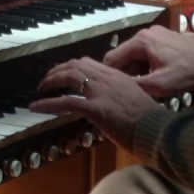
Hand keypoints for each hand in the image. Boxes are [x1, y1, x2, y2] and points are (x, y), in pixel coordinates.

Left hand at [29, 56, 158, 149]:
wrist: (157, 130)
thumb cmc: (150, 121)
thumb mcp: (135, 99)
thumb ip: (119, 95)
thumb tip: (108, 101)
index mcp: (117, 75)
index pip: (89, 63)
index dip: (72, 66)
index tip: (63, 73)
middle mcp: (107, 78)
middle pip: (75, 65)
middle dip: (58, 70)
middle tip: (47, 80)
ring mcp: (100, 92)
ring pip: (68, 77)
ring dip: (50, 81)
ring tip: (40, 89)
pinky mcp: (95, 108)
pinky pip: (65, 102)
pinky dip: (47, 103)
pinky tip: (35, 107)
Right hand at [103, 25, 193, 96]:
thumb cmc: (188, 72)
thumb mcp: (159, 85)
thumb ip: (134, 85)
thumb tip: (115, 87)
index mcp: (140, 41)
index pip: (111, 58)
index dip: (107, 75)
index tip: (106, 90)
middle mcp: (144, 33)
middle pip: (122, 55)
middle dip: (122, 73)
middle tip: (124, 91)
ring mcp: (154, 33)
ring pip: (134, 54)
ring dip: (134, 70)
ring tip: (138, 87)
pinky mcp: (163, 37)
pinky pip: (145, 51)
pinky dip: (144, 64)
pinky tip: (151, 77)